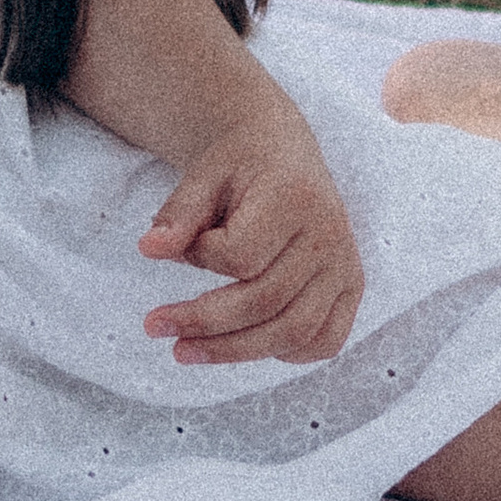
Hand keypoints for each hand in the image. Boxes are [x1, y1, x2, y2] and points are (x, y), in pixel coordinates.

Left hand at [138, 115, 365, 364]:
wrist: (282, 148)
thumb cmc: (241, 161)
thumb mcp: (205, 174)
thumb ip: (180, 213)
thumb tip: (149, 250)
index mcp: (296, 197)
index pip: (241, 256)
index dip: (200, 258)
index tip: (185, 246)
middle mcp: (329, 234)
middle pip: (264, 302)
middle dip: (203, 323)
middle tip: (154, 326)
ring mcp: (344, 264)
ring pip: (293, 331)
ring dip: (234, 350)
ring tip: (185, 350)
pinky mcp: (351, 285)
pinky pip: (325, 339)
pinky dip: (288, 352)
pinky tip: (250, 344)